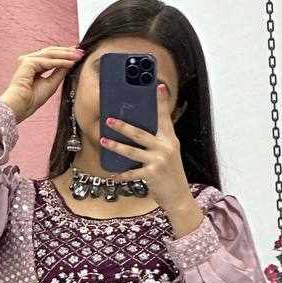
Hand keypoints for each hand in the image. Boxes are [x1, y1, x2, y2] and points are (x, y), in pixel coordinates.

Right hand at [0, 46, 83, 122]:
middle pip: (51, 52)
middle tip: (81, 52)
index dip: (64, 54)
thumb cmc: (32, 99)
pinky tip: (70, 63)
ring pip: (50, 54)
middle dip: (67, 52)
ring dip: (65, 54)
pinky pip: (47, 61)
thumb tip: (71, 62)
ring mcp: (27, 60)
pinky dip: (60, 62)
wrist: (21, 106)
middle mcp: (30, 60)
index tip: (77, 54)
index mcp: (34, 65)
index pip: (51, 56)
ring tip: (78, 56)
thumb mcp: (51, 84)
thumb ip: (60, 72)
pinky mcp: (27, 62)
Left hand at [99, 82, 195, 216]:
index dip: (162, 102)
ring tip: (103, 141)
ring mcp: (158, 161)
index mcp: (170, 139)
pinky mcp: (152, 175)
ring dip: (116, 146)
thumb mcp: (170, 153)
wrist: (179, 196)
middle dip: (123, 126)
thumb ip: (159, 141)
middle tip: (109, 120)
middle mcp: (165, 147)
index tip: (158, 86)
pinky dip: (121, 175)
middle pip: (140, 133)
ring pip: (132, 151)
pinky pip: (132, 173)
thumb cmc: (171, 173)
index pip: (165, 117)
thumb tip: (141, 131)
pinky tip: (112, 174)